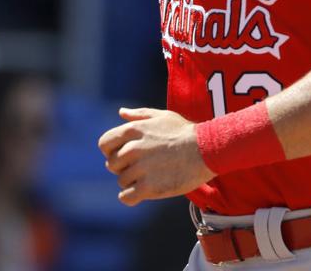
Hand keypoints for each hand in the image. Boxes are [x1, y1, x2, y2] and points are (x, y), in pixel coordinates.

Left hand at [97, 107, 214, 205]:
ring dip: (131, 182)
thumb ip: (138, 115)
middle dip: (123, 167)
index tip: (123, 155)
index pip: (104, 144)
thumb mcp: (161, 116)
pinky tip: (139, 193)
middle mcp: (132, 149)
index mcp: (132, 131)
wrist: (206, 149)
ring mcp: (140, 169)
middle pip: (112, 164)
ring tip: (148, 178)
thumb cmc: (185, 132)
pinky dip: (130, 197)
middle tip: (139, 168)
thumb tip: (121, 112)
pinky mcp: (150, 187)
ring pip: (121, 181)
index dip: (111, 151)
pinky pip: (126, 197)